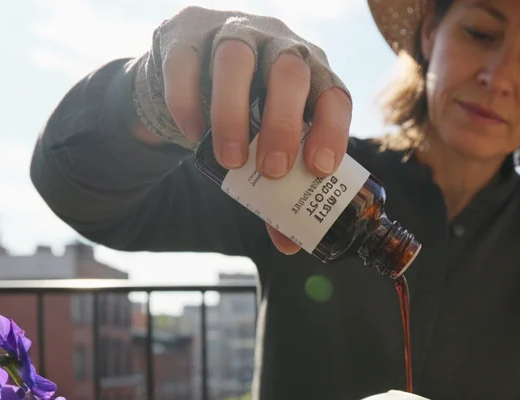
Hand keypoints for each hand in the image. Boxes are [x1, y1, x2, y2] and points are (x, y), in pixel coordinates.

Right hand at [130, 7, 353, 253]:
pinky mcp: (186, 36)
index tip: (318, 170)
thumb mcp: (267, 145)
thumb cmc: (245, 114)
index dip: (332, 130)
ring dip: (232, 114)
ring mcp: (232, 33)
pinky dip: (188, 103)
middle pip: (289, 71)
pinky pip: (186, 63)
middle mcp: (278, 45)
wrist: (191, 74)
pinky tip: (193, 135)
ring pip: (236, 59)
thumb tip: (288, 244)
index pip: (333, 94)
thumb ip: (278, 189)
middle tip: (272, 169)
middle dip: (283, 123)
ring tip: (230, 161)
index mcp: (312, 73)